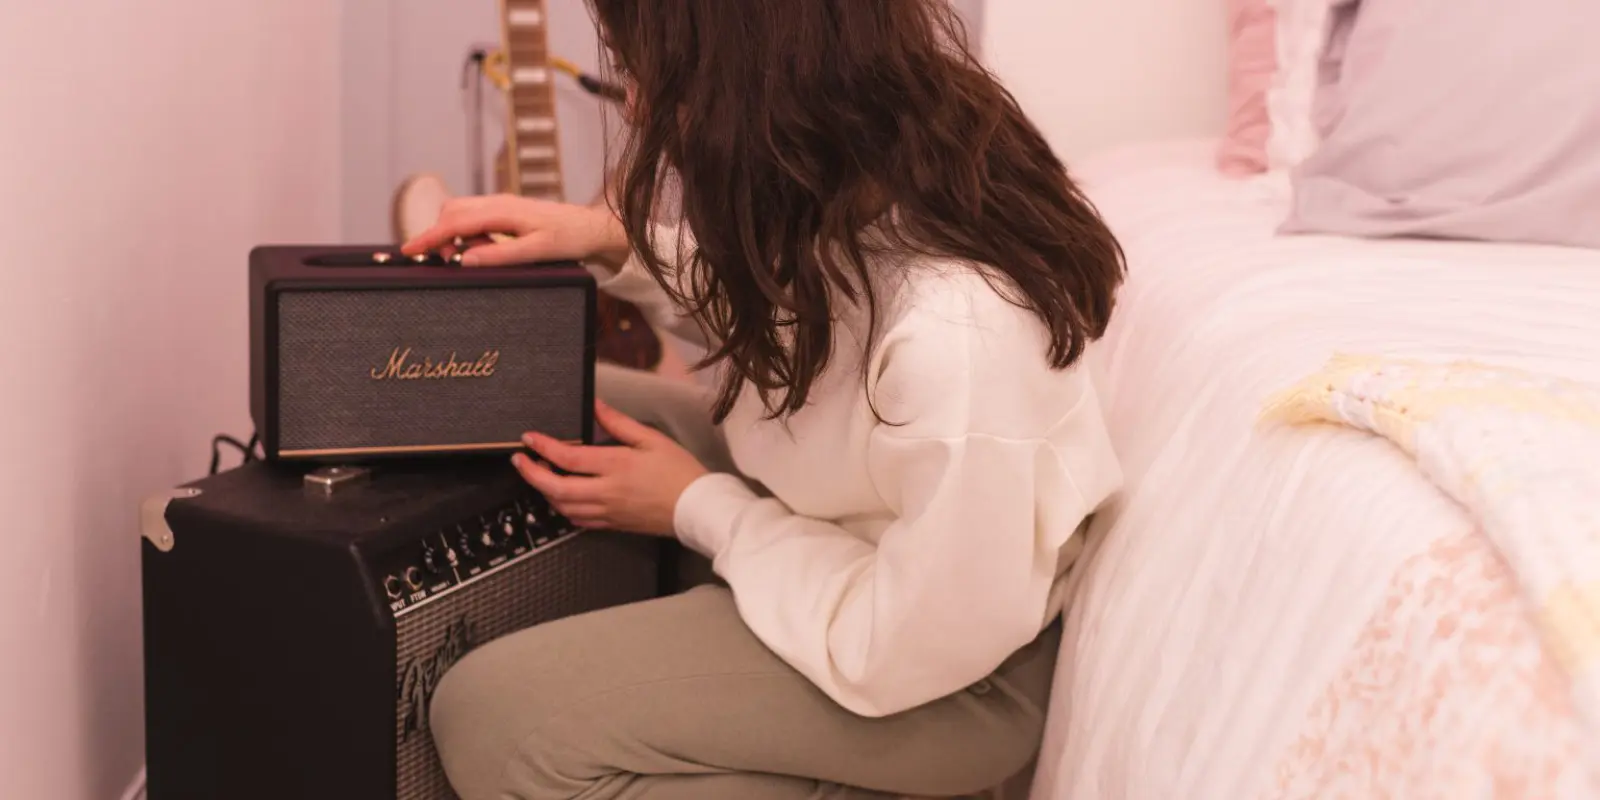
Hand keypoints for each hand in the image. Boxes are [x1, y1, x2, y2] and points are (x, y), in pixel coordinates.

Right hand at [401, 193, 630, 270]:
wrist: (591, 227)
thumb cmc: (568, 239)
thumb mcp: (536, 252)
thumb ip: (500, 255)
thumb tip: (464, 260)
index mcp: (502, 211)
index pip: (455, 222)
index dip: (429, 237)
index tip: (408, 251)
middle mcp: (498, 202)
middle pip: (451, 213)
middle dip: (439, 236)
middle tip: (448, 263)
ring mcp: (500, 204)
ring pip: (461, 214)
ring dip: (456, 237)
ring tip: (474, 257)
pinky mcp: (504, 211)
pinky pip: (475, 219)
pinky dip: (469, 235)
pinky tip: (485, 250)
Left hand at [512, 400, 709, 535]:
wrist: (697, 507)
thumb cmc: (679, 471)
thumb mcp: (651, 439)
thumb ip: (618, 423)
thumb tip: (595, 406)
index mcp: (616, 466)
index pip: (568, 457)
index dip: (543, 447)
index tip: (529, 438)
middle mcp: (607, 492)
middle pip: (556, 488)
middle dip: (532, 475)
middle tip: (519, 461)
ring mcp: (608, 511)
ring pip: (563, 507)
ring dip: (545, 492)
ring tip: (540, 475)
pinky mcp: (613, 524)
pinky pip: (578, 520)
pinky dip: (563, 508)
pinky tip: (563, 497)